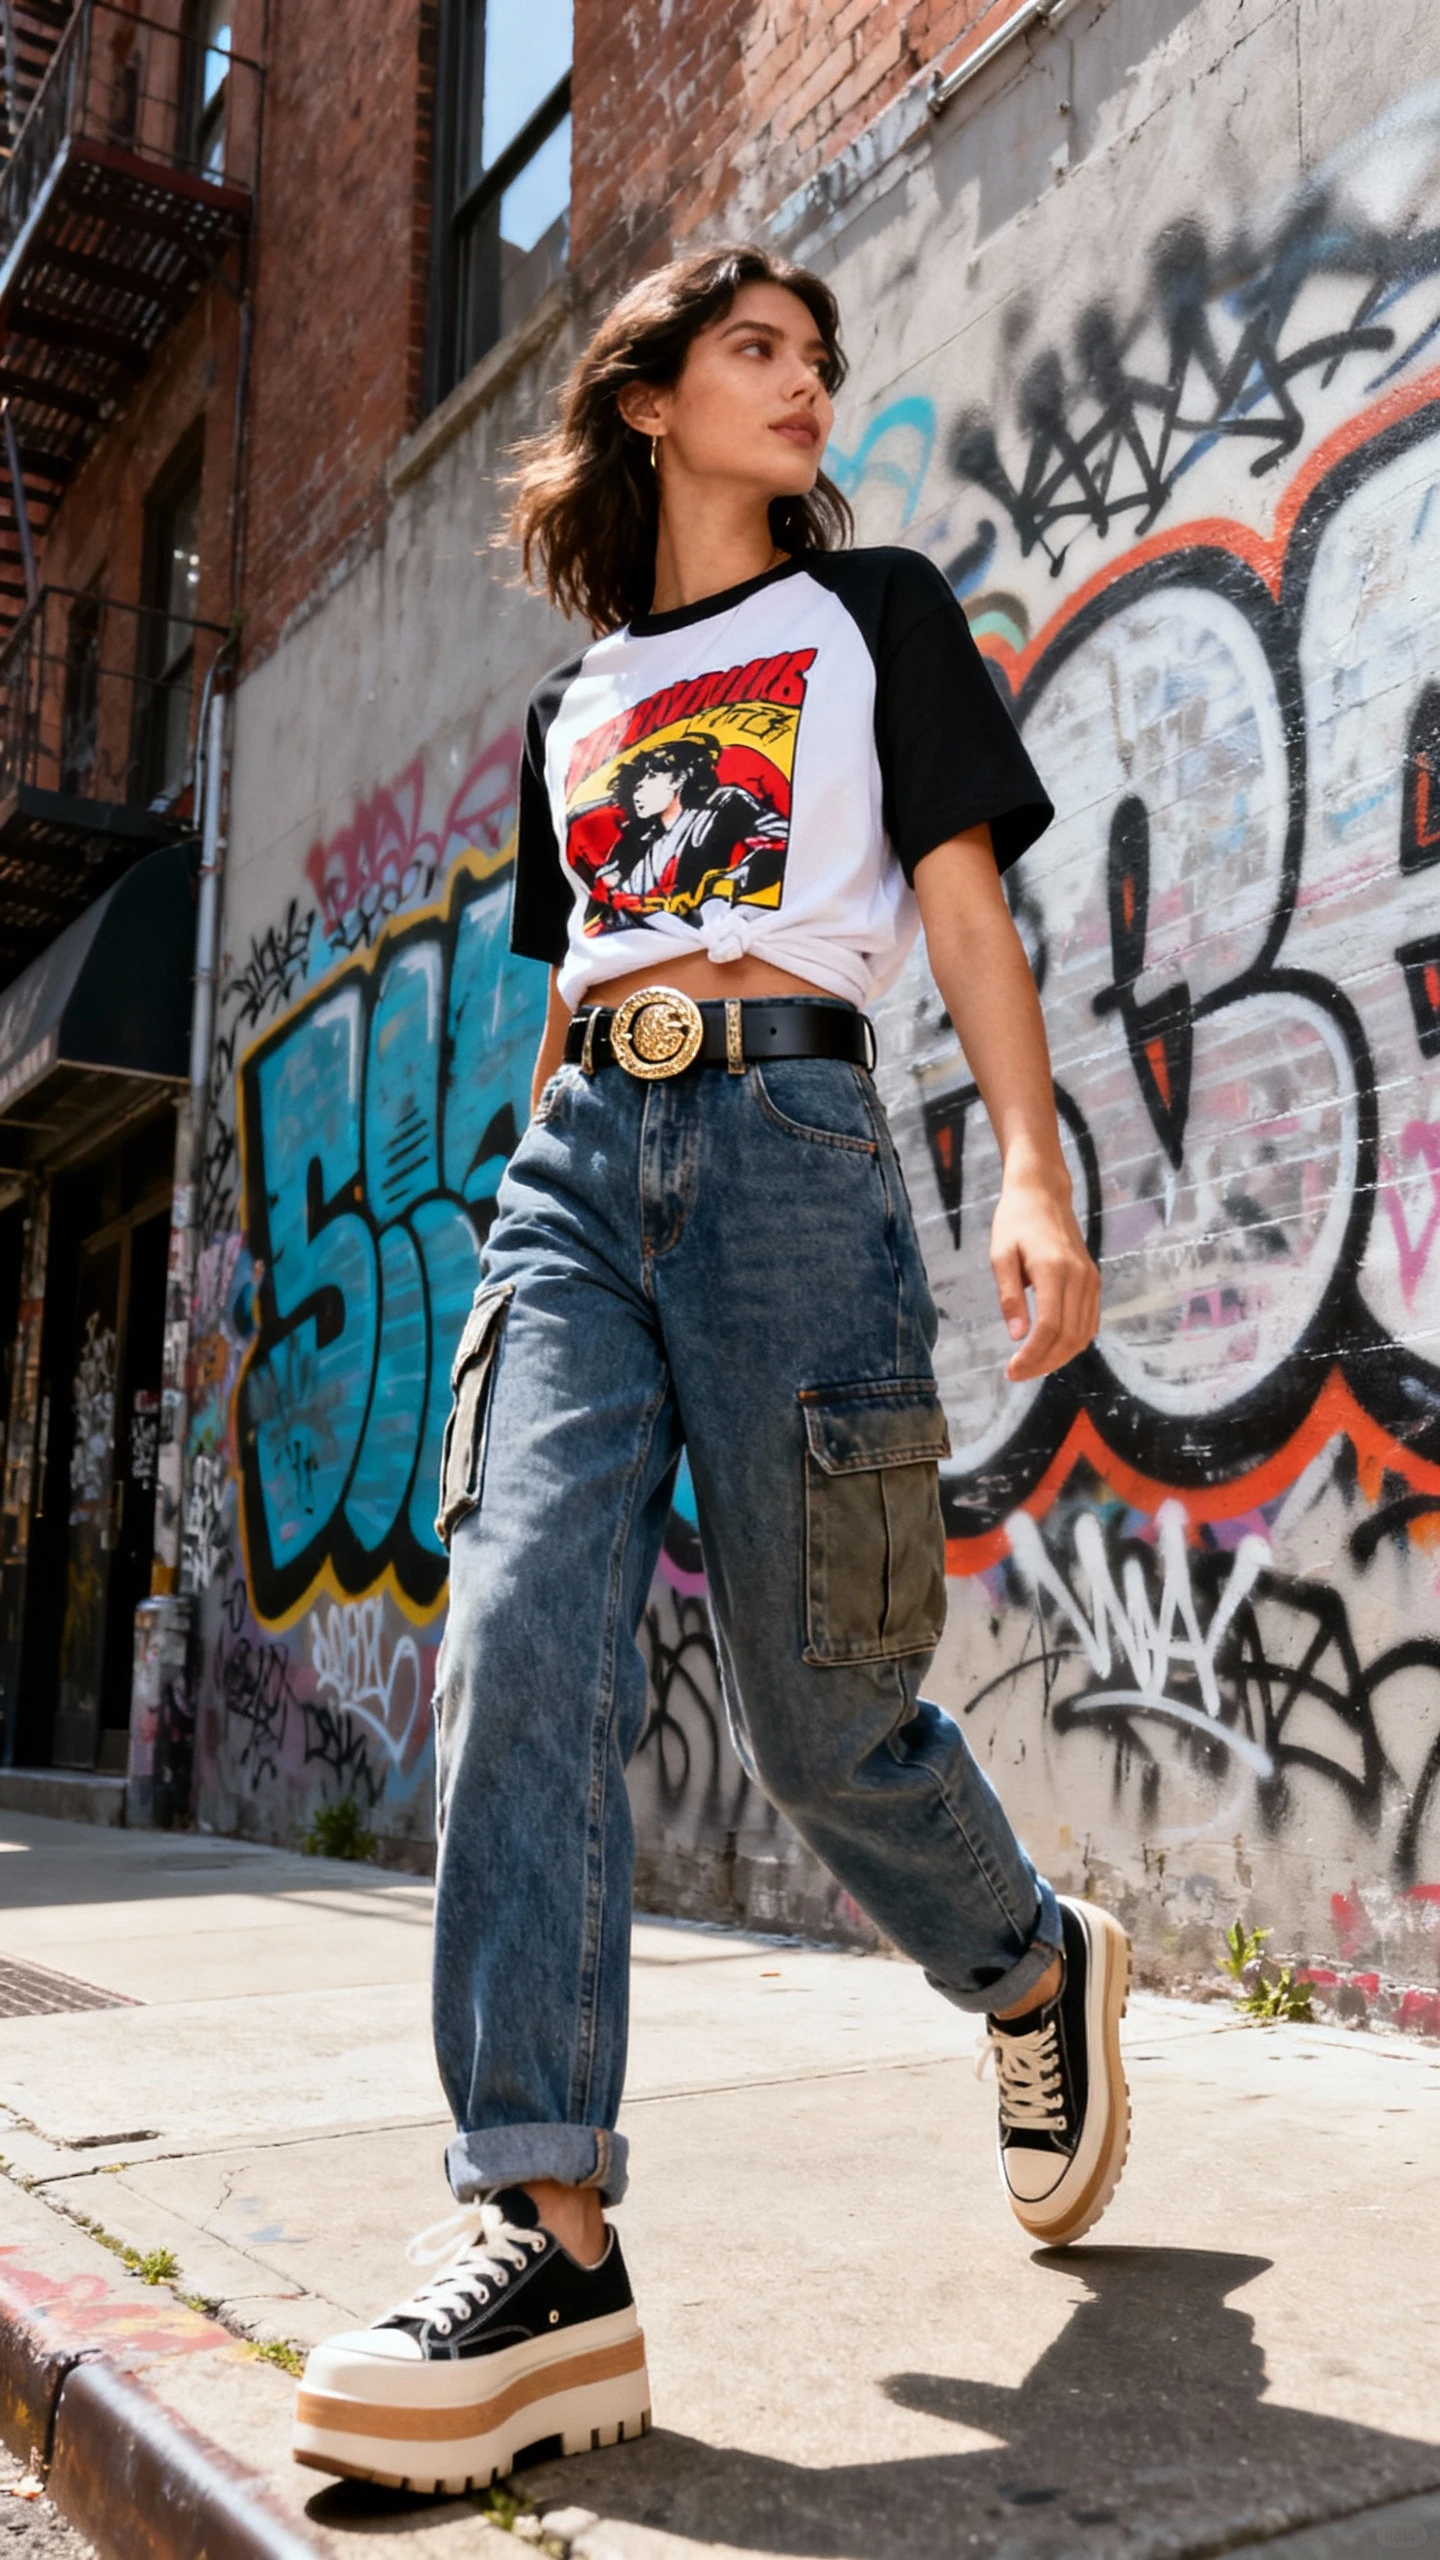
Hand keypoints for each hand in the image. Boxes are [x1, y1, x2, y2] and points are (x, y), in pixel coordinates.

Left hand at [990, 1167, 1099, 1381]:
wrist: (1043, 1193)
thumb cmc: (1015, 1222)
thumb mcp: (1000, 1256)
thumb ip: (1009, 1296)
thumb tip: (1017, 1336)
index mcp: (1054, 1270)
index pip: (1049, 1327)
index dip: (1032, 1356)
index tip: (1011, 1371)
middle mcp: (1079, 1277)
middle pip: (1070, 1336)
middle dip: (1044, 1362)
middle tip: (1018, 1374)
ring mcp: (1091, 1279)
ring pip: (1084, 1334)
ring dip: (1059, 1357)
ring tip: (1031, 1366)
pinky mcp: (1093, 1280)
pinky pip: (1089, 1322)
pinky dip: (1073, 1342)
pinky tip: (1050, 1349)